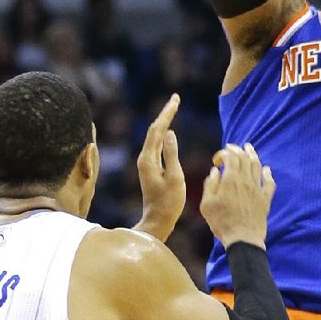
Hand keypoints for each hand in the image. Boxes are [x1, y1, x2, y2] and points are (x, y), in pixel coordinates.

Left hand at [134, 94, 185, 241]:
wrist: (158, 220)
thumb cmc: (169, 202)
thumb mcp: (174, 177)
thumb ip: (172, 154)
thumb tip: (170, 132)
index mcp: (148, 159)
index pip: (157, 130)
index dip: (167, 113)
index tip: (176, 100)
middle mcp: (144, 158)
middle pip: (154, 130)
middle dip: (165, 113)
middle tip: (176, 99)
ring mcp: (146, 163)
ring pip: (154, 136)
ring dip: (164, 121)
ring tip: (174, 108)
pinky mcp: (150, 167)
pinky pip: (156, 144)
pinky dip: (163, 133)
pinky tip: (169, 129)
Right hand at [200, 143, 274, 248]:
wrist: (243, 239)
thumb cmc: (222, 222)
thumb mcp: (207, 205)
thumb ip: (210, 185)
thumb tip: (215, 172)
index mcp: (231, 180)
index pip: (230, 157)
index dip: (223, 153)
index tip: (216, 161)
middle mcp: (246, 181)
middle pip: (244, 158)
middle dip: (237, 150)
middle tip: (232, 147)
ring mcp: (257, 189)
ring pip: (257, 166)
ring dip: (253, 155)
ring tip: (249, 148)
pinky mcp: (265, 199)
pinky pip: (270, 183)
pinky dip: (268, 174)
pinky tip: (267, 169)